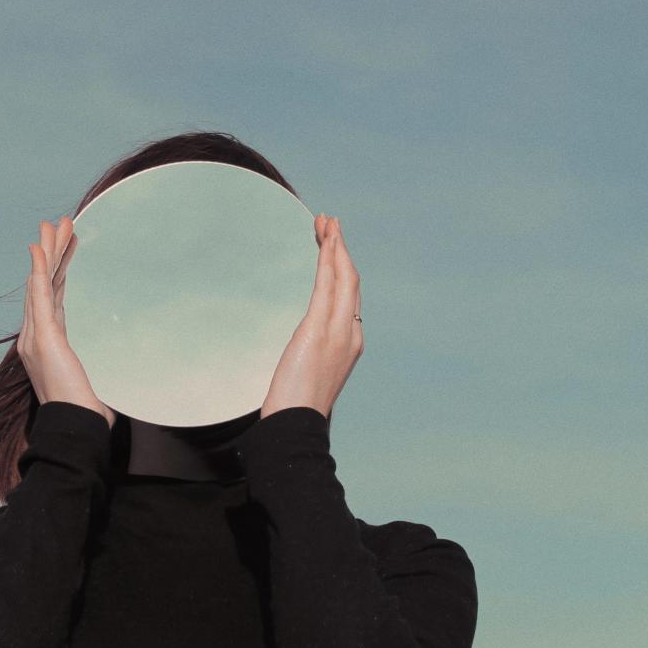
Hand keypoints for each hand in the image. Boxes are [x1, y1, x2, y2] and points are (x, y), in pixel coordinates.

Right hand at [17, 215, 116, 428]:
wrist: (75, 424)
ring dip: (47, 251)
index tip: (67, 249)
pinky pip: (38, 293)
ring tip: (53, 223)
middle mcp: (37, 335)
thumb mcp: (99, 378)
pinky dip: (37, 269)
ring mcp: (36, 335)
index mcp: (50, 342)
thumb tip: (132, 362)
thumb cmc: (87, 409)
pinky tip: (38, 248)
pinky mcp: (42, 335)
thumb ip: (105, 365)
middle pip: (45, 284)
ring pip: (41, 282)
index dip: (59, 271)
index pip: (55, 297)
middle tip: (60, 224)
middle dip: (52, 252)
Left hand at [259, 214, 363, 419]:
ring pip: (342, 277)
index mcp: (350, 342)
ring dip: (335, 245)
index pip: (348, 295)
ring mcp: (339, 331)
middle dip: (341, 248)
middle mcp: (351, 333)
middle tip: (329, 222)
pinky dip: (328, 258)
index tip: (331, 246)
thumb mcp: (308, 371)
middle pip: (350, 279)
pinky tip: (324, 241)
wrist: (296, 425)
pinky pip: (327, 285)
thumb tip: (304, 342)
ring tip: (326, 221)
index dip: (342, 267)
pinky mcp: (320, 330)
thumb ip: (311, 350)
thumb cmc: (296, 405)